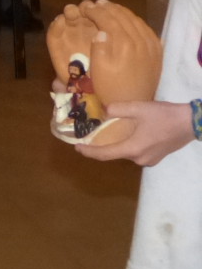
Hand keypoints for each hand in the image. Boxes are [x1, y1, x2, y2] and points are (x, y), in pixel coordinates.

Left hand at [76, 100, 194, 165]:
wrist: (191, 122)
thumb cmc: (164, 116)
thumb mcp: (138, 108)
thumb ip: (117, 109)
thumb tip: (103, 111)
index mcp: (133, 149)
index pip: (105, 154)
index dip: (89, 152)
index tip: (77, 148)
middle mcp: (140, 159)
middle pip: (115, 154)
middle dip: (100, 147)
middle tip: (87, 137)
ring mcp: (150, 160)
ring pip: (126, 153)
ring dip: (114, 145)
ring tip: (102, 135)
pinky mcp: (156, 156)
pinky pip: (135, 153)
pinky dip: (126, 145)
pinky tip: (122, 135)